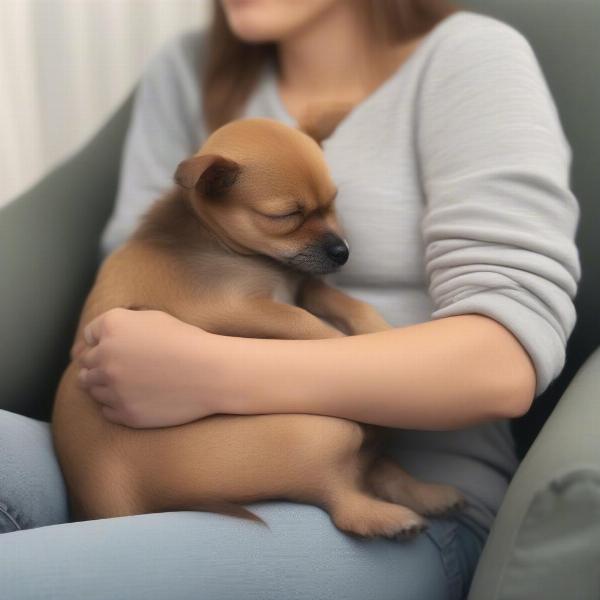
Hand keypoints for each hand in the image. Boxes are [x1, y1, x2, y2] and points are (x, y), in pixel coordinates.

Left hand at [72, 308, 222, 427]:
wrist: (212, 373)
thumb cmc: (187, 342)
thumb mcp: (153, 319)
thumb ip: (120, 325)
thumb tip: (90, 341)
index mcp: (113, 327)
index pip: (89, 335)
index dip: (104, 340)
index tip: (125, 346)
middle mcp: (106, 356)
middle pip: (86, 363)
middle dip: (102, 363)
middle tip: (129, 366)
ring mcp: (112, 387)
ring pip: (92, 388)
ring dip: (106, 385)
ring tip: (135, 382)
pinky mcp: (124, 413)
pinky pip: (106, 410)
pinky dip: (117, 404)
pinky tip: (139, 397)